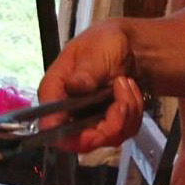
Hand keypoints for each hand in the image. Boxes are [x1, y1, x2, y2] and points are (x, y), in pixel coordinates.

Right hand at [37, 20, 145, 152]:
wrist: (131, 45)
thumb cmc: (105, 43)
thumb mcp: (94, 52)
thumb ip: (84, 73)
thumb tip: (72, 86)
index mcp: (55, 92)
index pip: (51, 126)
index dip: (68, 137)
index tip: (93, 132)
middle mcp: (68, 112)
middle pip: (83, 141)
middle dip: (110, 124)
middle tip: (122, 102)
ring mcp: (90, 120)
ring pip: (109, 138)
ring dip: (126, 112)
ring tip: (126, 84)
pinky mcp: (110, 123)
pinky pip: (125, 131)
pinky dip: (134, 112)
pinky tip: (131, 91)